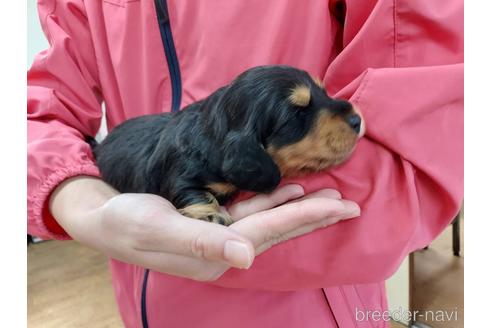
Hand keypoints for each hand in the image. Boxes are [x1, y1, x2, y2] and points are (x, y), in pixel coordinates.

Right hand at [50, 177, 359, 280]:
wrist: (102, 216)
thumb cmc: (126, 223)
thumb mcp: (158, 230)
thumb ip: (203, 243)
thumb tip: (246, 257)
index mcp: (216, 252)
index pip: (270, 231)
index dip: (306, 216)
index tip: (341, 206)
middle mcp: (224, 247)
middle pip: (278, 227)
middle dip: (314, 215)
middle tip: (350, 205)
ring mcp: (219, 234)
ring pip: (268, 218)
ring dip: (298, 207)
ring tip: (328, 198)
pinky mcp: (211, 220)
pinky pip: (249, 210)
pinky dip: (272, 200)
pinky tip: (288, 190)